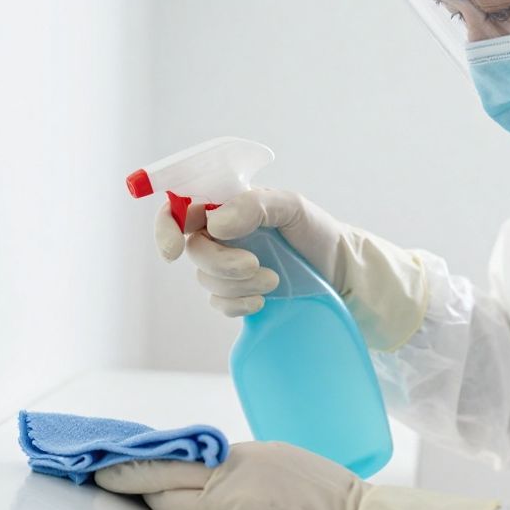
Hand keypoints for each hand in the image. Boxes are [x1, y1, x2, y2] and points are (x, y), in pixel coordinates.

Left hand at [95, 441, 362, 509]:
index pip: (172, 458)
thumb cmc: (324, 494)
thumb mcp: (276, 460)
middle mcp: (229, 485)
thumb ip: (235, 465)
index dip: (135, 464)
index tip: (108, 464)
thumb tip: (202, 469)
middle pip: (162, 489)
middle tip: (110, 481)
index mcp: (240, 457)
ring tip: (151, 504)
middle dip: (136, 488)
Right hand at [152, 189, 431, 349]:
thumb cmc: (317, 233)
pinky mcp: (239, 297)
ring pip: (206, 280)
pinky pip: (220, 304)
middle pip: (193, 250)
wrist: (343, 275)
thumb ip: (253, 206)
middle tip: (256, 264)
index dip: (166, 227)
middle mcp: (222, 237)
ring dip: (239, 283)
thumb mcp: (292, 207)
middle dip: (221, 262)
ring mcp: (228, 269)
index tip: (173, 249)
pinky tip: (263, 301)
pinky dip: (238, 304)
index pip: (179, 210)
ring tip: (275, 280)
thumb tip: (214, 223)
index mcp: (227, 208)